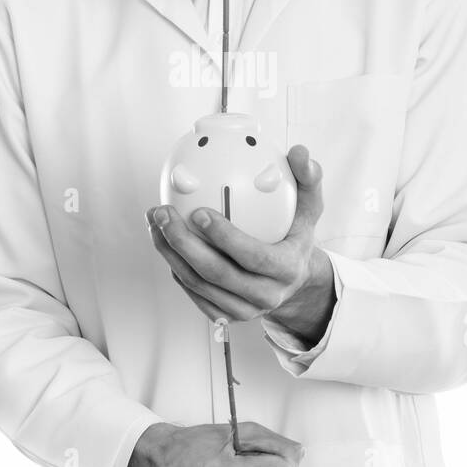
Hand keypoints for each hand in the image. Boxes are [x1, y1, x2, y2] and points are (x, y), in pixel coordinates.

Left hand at [146, 144, 336, 345]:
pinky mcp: (226, 315)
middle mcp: (266, 295)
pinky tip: (164, 241)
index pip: (252, 256)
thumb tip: (300, 152)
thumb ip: (308, 179)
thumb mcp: (309, 209)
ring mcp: (244, 309)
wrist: (294, 281)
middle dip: (183, 242)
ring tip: (156, 222)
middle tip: (163, 212)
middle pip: (216, 273)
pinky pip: (193, 292)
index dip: (224, 237)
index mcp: (287, 269)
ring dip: (170, 252)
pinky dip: (175, 266)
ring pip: (198, 284)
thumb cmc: (296, 237)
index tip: (199, 212)